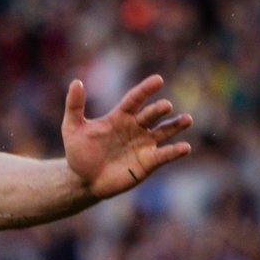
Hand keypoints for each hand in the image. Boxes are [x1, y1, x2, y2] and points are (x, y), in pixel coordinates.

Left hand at [62, 76, 192, 198]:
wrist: (83, 180)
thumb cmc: (79, 152)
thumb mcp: (72, 129)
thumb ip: (74, 106)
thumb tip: (76, 82)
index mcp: (120, 116)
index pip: (135, 99)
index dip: (145, 90)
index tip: (157, 80)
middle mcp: (136, 127)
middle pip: (151, 114)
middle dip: (159, 109)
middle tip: (166, 106)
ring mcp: (145, 144)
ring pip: (165, 131)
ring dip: (176, 125)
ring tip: (187, 119)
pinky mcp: (149, 161)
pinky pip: (165, 154)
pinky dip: (175, 151)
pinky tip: (185, 147)